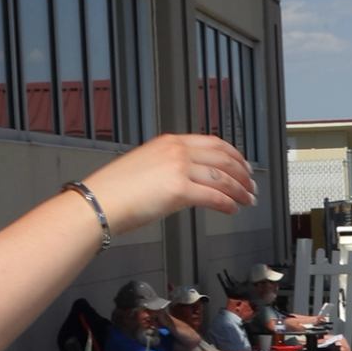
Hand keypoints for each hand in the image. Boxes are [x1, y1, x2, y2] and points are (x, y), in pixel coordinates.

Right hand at [81, 134, 255, 229]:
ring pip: (222, 178)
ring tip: (247, 200)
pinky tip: (232, 209)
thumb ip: (169, 168)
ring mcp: (179, 168)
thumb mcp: (145, 166)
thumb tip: (187, 181)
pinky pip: (214, 196)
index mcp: (169, 142)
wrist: (99, 202)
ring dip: (239, 190)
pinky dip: (227, 203)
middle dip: (242, 173)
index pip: (212, 143)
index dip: (234, 155)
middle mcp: (177, 151)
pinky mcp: (179, 190)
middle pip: (223, 158)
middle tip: (251, 185)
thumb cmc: (115, 190)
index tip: (243, 165)